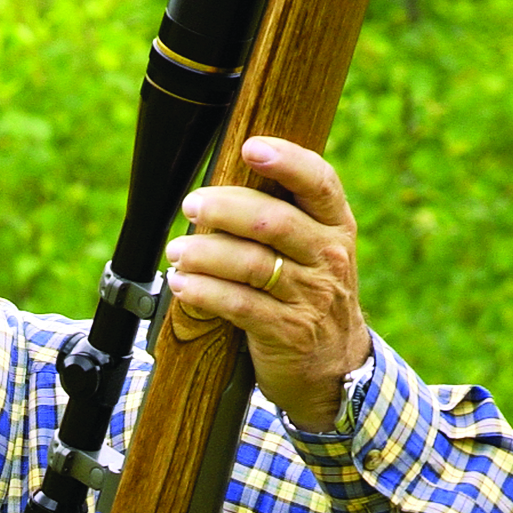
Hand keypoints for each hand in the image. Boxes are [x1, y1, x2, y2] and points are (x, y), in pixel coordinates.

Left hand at [165, 136, 370, 430]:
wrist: (334, 366)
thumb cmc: (310, 296)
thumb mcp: (315, 252)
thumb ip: (284, 218)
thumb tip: (220, 188)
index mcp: (335, 226)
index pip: (319, 182)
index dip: (286, 161)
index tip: (250, 147)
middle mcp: (328, 257)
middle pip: (274, 221)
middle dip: (225, 209)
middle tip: (192, 206)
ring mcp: (310, 296)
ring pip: (252, 264)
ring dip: (205, 254)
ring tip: (177, 252)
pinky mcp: (287, 331)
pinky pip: (240, 305)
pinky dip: (205, 292)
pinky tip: (183, 285)